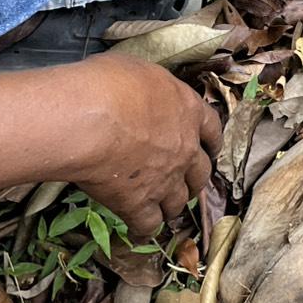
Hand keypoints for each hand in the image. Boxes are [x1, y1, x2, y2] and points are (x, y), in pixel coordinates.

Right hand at [69, 53, 221, 236]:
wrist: (90, 119)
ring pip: (178, 202)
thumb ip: (151, 89)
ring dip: (172, 205)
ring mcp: (165, 180)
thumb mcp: (139, 71)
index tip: (210, 148)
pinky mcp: (138, 204)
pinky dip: (144, 229)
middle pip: (200, 173)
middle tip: (184, 182)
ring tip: (162, 208)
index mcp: (189, 111)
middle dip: (193, 179)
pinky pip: (148, 226)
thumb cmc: (110, 84)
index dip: (211, 141)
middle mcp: (185, 149)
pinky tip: (138, 230)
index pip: (212, 129)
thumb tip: (142, 91)